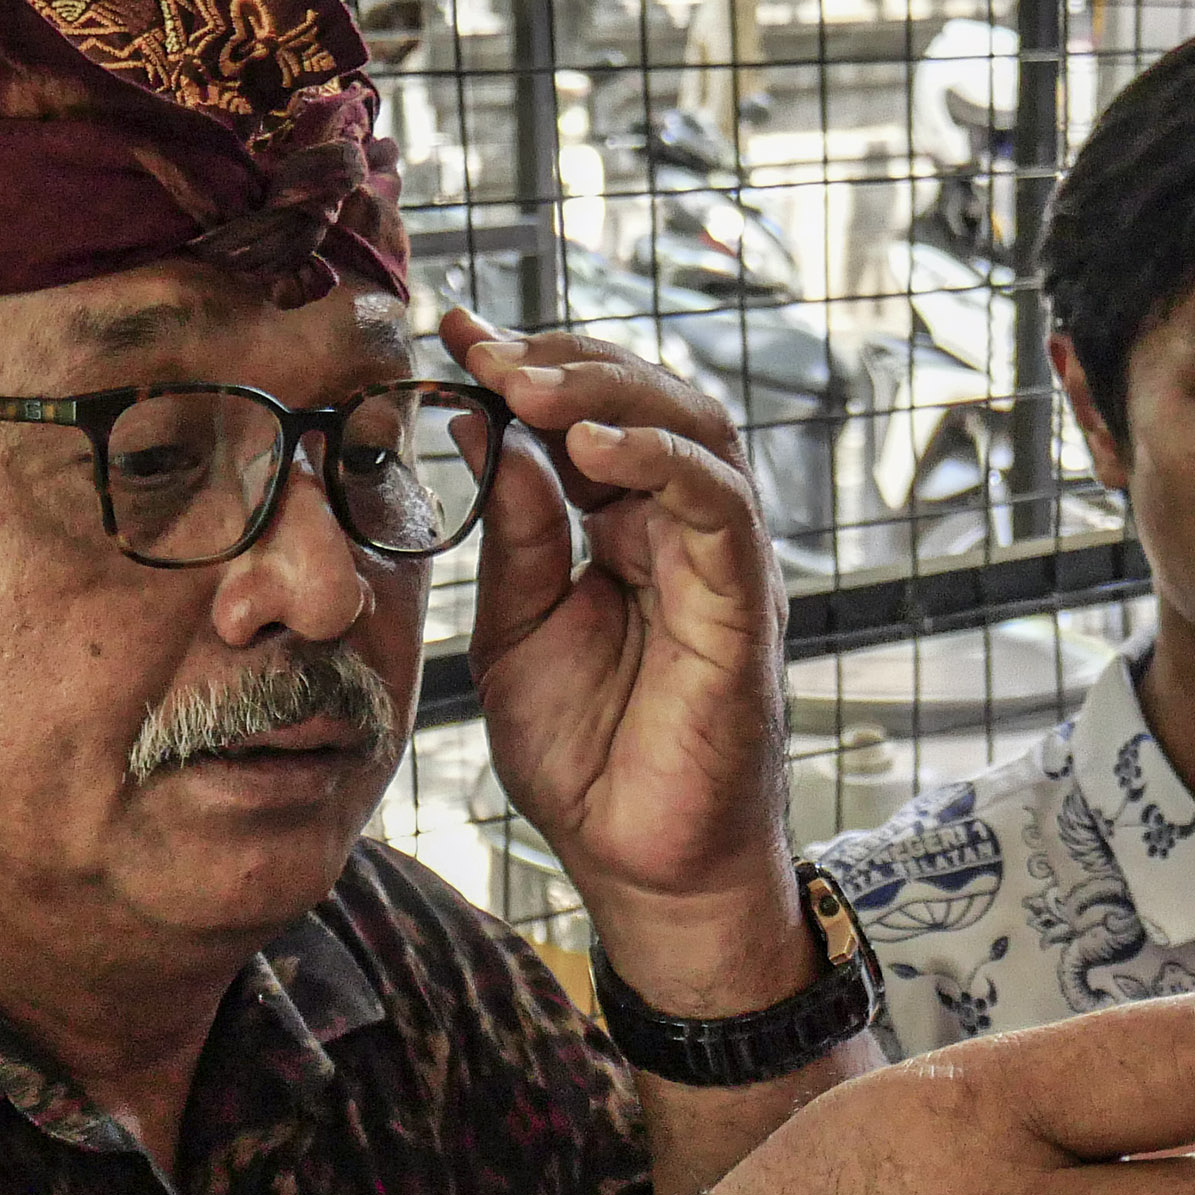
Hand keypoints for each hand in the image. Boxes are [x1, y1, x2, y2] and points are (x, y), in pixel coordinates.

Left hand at [444, 307, 798, 1008]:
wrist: (639, 865)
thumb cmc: (586, 759)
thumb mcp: (514, 630)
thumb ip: (510, 534)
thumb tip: (483, 430)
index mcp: (620, 529)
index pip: (583, 415)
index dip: (521, 363)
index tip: (450, 330)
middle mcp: (676, 529)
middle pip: (644, 396)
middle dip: (561, 359)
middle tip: (486, 348)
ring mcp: (718, 559)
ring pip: (692, 423)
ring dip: (607, 389)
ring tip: (528, 384)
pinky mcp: (743, 600)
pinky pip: (716, 502)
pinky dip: (658, 458)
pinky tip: (589, 445)